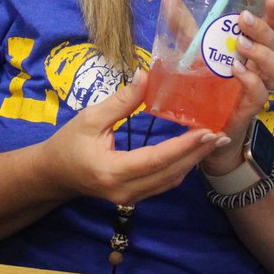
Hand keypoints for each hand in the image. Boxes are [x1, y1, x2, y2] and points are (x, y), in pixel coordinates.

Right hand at [43, 69, 228, 205]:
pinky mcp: (133, 197)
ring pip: (170, 181)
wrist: (52, 174)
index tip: (208, 131)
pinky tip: (193, 152)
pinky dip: (180, 167)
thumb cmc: (68, 143)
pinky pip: (163, 183)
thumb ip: (120, 101)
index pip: (157, 159)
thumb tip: (145, 76)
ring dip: (193, 161)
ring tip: (214, 141)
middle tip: (222, 133)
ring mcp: (129, 198)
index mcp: (112, 170)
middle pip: (170, 173)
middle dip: (197, 153)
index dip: (185, 146)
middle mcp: (124, 191)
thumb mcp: (89, 118)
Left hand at [199, 0, 273, 175]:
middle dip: (264, 30)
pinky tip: (236, 71)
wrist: (205, 126)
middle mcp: (262, 66)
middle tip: (244, 19)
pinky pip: (260, 94)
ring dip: (261, 54)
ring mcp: (259, 87)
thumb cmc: (207, 83)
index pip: (273, 27)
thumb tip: (169, 0)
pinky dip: (251, 81)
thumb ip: (185, 27)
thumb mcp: (195, 50)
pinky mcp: (250, 107)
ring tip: (240, 45)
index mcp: (253, 47)